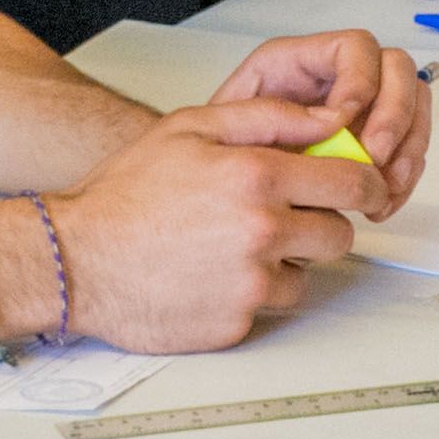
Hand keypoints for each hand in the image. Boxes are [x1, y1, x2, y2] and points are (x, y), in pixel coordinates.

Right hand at [47, 111, 379, 352]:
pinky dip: (252, 293)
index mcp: (257, 176)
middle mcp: (262, 231)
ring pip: (308, 274)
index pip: (352, 182)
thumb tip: (325, 119)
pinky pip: (270, 306)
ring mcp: (251, 282)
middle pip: (339, 234)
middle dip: (320, 223)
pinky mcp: (237, 322)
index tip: (359, 187)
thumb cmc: (124, 196)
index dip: (363, 183)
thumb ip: (267, 116)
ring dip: (286, 261)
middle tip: (282, 215)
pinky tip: (213, 274)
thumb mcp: (190, 128)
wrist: (76, 260)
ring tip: (234, 245)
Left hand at [217, 31, 433, 197]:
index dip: (361, 80)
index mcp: (302, 61)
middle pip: (398, 71)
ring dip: (407, 152)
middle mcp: (340, 79)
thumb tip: (337, 122)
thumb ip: (280, 114)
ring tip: (381, 192)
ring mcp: (364, 111)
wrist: (216, 192)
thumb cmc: (217, 154)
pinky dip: (402, 179)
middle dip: (395, 117)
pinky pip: (409, 151)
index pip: (356, 47)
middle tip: (373, 160)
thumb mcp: (232, 126)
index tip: (346, 122)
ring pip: (415, 109)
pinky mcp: (374, 146)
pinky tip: (380, 204)